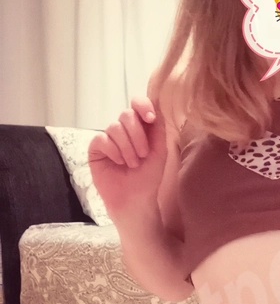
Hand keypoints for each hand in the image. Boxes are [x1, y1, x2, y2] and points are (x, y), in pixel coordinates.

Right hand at [88, 96, 167, 221]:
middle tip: (143, 155)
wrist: (135, 198)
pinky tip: (118, 163)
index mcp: (141, 127)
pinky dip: (113, 151)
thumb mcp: (159, 151)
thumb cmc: (148, 177)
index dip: (143, 105)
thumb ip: (157, 129)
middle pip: (126, 114)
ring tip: (132, 164)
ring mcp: (109, 138)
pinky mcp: (96, 148)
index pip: (138, 105)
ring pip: (114, 127)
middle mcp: (124, 130)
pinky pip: (102, 139)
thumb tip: (154, 108)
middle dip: (137, 135)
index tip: (150, 118)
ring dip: (127, 147)